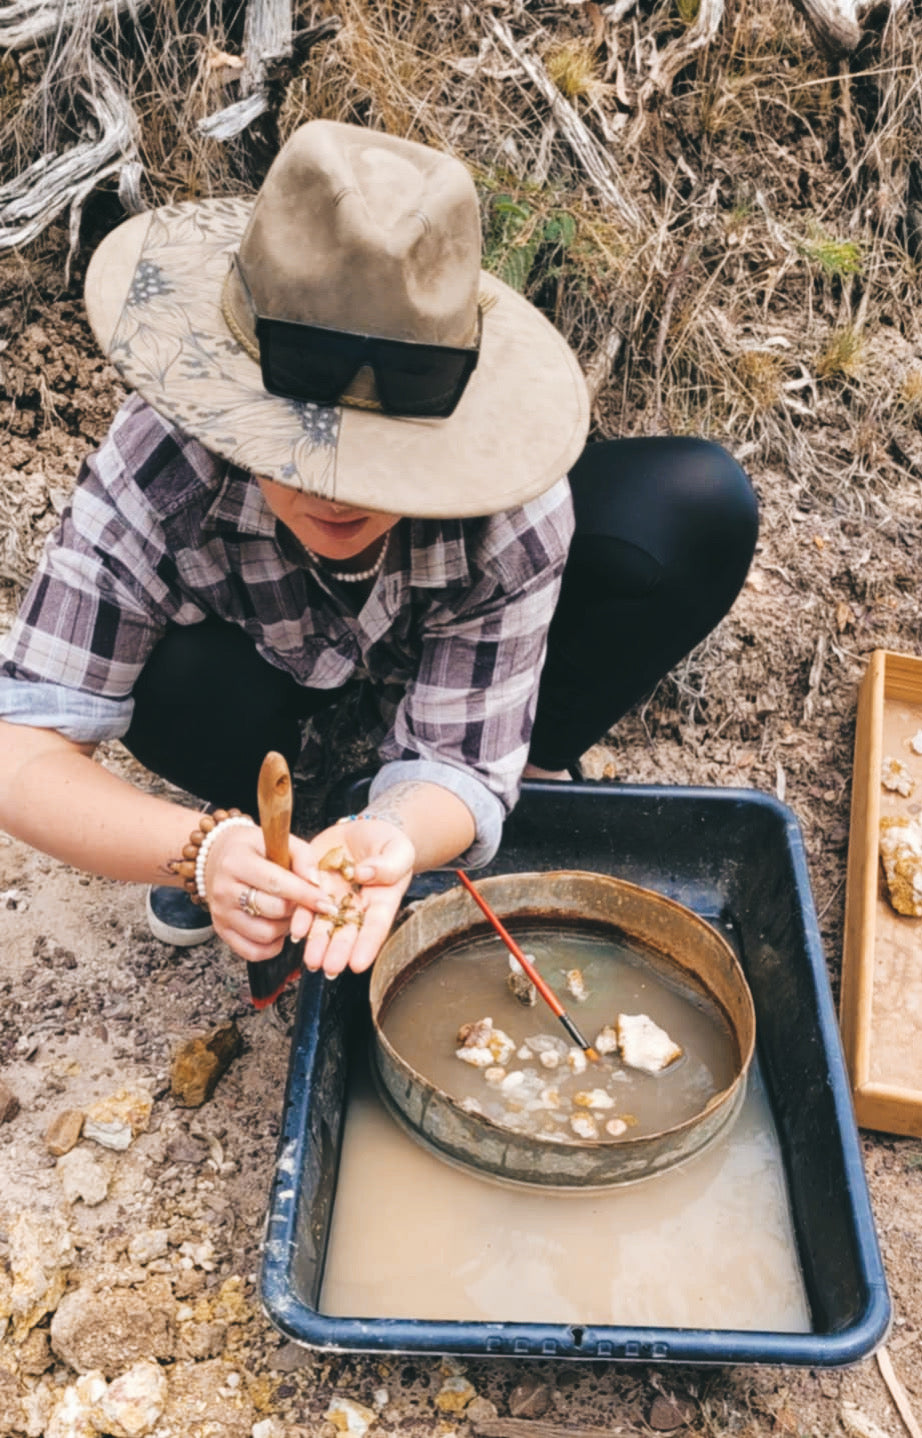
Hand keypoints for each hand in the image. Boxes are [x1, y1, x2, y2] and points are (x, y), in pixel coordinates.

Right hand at [201, 823, 337, 963]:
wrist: (218, 857)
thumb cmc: (254, 849)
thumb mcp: (277, 841)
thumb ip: (302, 857)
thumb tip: (317, 884)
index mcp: (237, 862)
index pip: (276, 883)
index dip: (306, 895)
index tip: (327, 903)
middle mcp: (224, 890)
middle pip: (273, 910)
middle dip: (297, 909)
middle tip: (304, 902)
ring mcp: (221, 913)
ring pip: (265, 934)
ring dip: (286, 928)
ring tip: (288, 912)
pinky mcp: (222, 931)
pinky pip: (254, 952)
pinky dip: (272, 945)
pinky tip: (277, 928)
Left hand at [291, 819, 415, 977]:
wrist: (362, 831)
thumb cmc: (386, 843)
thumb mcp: (399, 850)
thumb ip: (389, 865)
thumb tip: (365, 874)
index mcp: (382, 900)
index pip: (376, 925)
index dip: (367, 945)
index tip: (359, 964)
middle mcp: (356, 904)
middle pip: (348, 930)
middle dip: (338, 950)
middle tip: (330, 968)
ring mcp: (333, 897)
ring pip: (324, 923)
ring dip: (317, 943)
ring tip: (311, 961)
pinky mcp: (313, 884)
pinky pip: (305, 903)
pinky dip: (300, 918)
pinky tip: (296, 931)